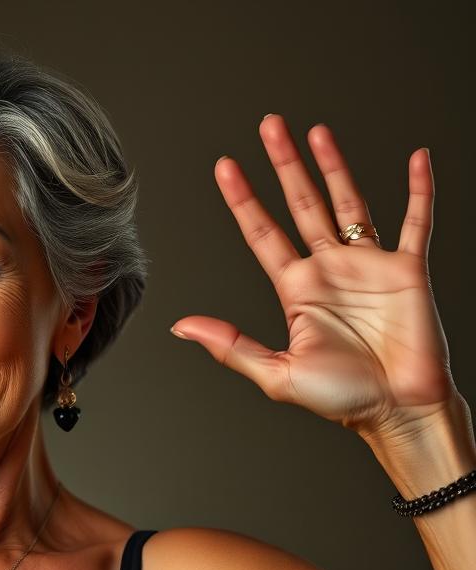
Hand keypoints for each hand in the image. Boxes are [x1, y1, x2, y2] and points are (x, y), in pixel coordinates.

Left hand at [170, 114, 455, 437]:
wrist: (396, 411)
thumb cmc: (341, 399)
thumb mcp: (276, 372)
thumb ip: (231, 345)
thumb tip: (182, 325)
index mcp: (297, 290)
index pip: (263, 233)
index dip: (244, 200)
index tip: (226, 167)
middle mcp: (329, 270)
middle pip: (301, 204)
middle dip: (284, 165)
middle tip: (269, 126)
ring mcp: (368, 266)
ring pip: (348, 201)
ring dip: (333, 166)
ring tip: (315, 132)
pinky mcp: (408, 269)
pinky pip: (415, 220)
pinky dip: (419, 190)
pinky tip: (417, 158)